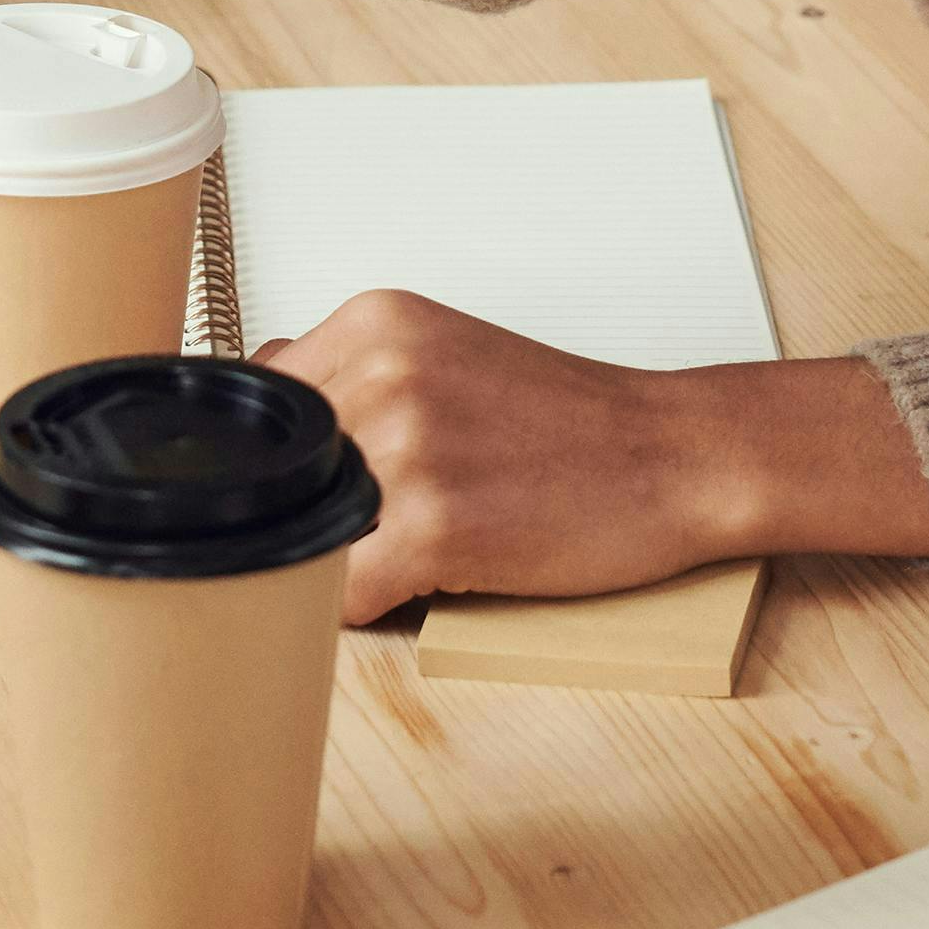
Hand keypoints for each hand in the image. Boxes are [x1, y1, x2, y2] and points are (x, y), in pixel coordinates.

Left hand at [259, 291, 928, 622]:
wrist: (675, 456)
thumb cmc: (571, 424)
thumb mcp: (444, 354)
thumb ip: (352, 374)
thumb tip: (254, 411)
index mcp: (377, 321)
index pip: (261, 402)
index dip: (282, 459)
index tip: (318, 483)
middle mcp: (382, 370)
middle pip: (273, 472)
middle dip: (306, 511)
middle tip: (375, 525)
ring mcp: (404, 446)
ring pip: (301, 534)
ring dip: (337, 562)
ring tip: (406, 552)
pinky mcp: (431, 525)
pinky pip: (339, 592)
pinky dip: (363, 608)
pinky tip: (416, 587)